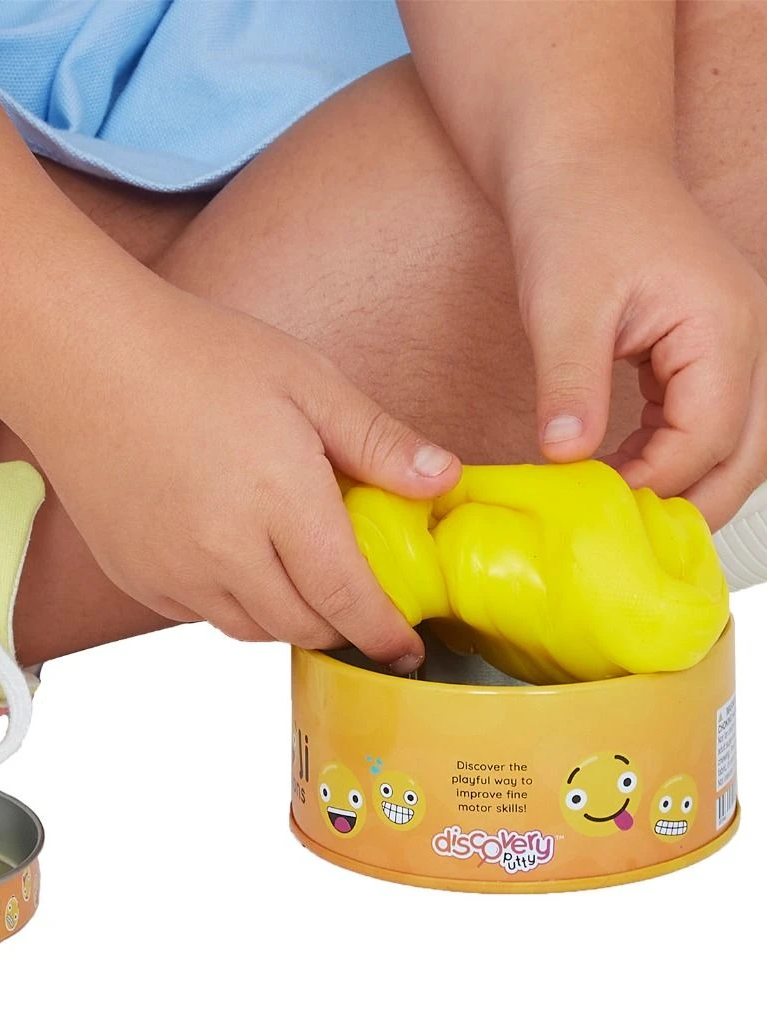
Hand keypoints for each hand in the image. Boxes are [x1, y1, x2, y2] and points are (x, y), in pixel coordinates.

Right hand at [25, 287, 460, 668]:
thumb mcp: (306, 380)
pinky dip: (232, 603)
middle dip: (341, 626)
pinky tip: (236, 557)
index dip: (384, 633)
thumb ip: (378, 440)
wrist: (79, 358)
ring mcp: (173, 571)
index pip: (348, 598)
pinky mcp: (135, 575)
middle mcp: (225, 552)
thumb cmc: (195, 354)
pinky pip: (200, 614)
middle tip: (360, 604)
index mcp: (280, 500)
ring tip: (299, 578)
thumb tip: (443, 481)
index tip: (407, 647)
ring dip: (288, 617)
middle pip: (303, 627)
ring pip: (251, 630)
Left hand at [508, 155, 766, 526]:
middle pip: (745, 453)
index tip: (597, 514)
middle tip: (629, 546)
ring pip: (735, 443)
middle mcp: (749, 338)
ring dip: (688, 485)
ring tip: (624, 520)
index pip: (708, 438)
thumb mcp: (563, 307)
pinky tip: (622, 475)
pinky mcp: (706, 350)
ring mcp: (735, 344)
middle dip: (693, 504)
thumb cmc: (577, 219)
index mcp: (724, 327)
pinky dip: (674, 457)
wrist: (584, 164)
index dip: (655, 485)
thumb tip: (566, 458)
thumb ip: (570, 385)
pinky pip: (708, 421)